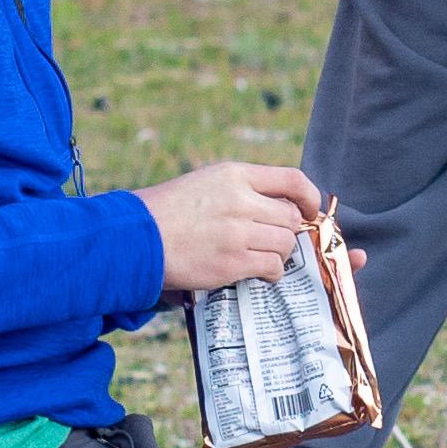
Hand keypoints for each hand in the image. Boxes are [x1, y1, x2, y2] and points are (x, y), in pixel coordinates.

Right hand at [136, 161, 320, 291]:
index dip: (310, 197)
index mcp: (234, 175)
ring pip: (285, 243)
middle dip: (288, 230)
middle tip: (273, 239)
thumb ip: (244, 190)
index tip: (310, 210)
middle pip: (291, 217)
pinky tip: (259, 272)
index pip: (293, 180)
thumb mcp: (207, 183)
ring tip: (261, 256)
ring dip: (280, 253)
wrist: (136, 237)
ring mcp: (237, 232)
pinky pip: (273, 266)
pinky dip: (272, 272)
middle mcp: (240, 200)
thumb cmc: (170, 211)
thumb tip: (285, 207)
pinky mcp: (232, 262)